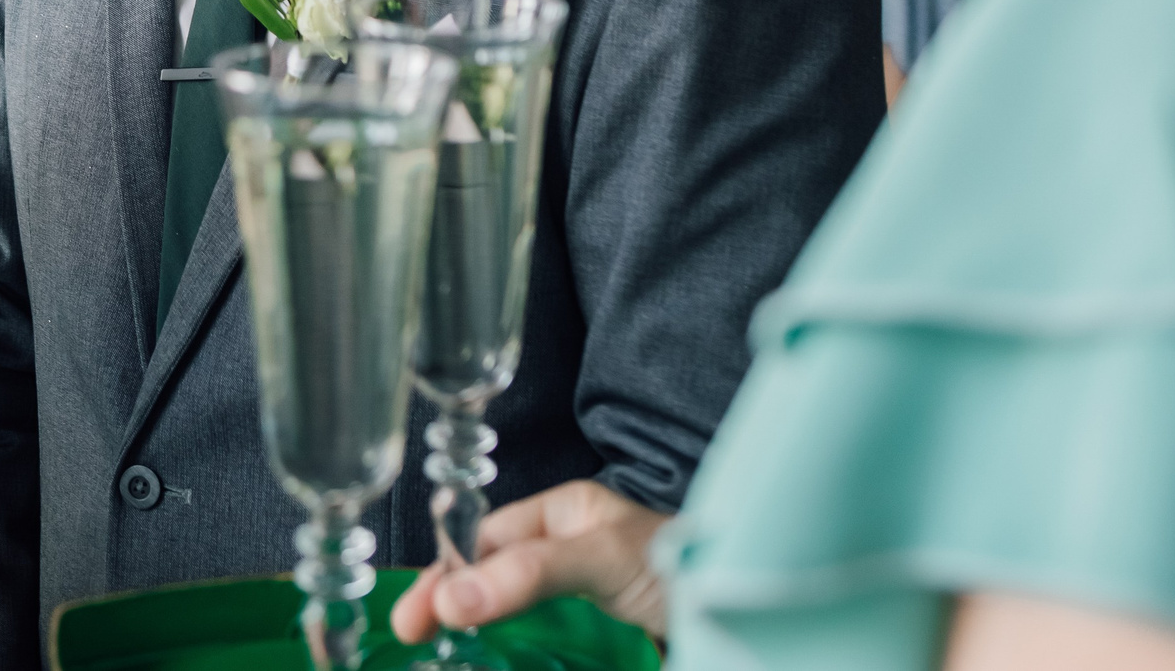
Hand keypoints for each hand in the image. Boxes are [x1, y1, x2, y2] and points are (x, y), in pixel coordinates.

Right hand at [390, 479, 669, 643]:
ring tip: (442, 658)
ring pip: (516, 628)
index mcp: (559, 518)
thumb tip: (452, 598)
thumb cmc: (691, 564)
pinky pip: (544, 655)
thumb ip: (528, 575)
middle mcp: (566, 560)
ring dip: (484, 644)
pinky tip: (496, 665)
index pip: (483, 544)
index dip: (447, 577)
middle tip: (415, 641)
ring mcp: (583, 610)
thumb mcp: (599, 558)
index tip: (416, 616)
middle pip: (492, 587)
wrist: (759, 615)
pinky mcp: (597, 650)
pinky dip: (517, 661)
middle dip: (452, 611)